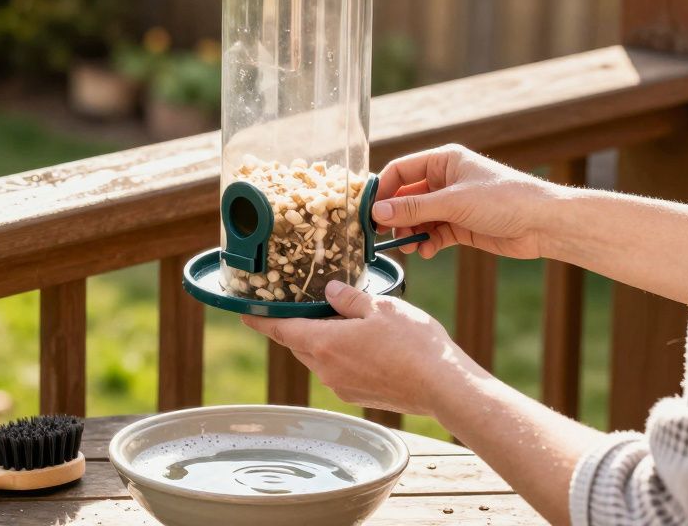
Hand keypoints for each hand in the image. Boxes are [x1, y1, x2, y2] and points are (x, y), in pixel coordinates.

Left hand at [242, 280, 478, 415]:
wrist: (443, 387)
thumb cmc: (413, 344)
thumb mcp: (380, 307)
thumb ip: (349, 299)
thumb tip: (330, 292)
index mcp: (323, 344)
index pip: (280, 330)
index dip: (260, 320)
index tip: (244, 314)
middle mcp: (325, 369)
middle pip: (298, 344)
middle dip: (295, 327)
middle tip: (297, 308)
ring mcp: (342, 386)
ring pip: (319, 358)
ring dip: (321, 341)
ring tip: (337, 321)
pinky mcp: (359, 395)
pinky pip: (338, 371)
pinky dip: (339, 355)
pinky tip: (360, 344)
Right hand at [373, 144, 558, 258]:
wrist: (545, 224)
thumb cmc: (504, 199)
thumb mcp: (453, 202)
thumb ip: (413, 209)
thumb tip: (376, 213)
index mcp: (443, 161)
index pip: (400, 171)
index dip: (381, 190)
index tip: (367, 212)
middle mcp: (445, 180)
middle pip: (405, 197)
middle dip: (394, 217)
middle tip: (381, 235)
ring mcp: (452, 204)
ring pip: (417, 218)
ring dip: (410, 233)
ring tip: (410, 247)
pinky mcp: (460, 226)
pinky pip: (432, 234)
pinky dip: (426, 243)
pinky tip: (427, 252)